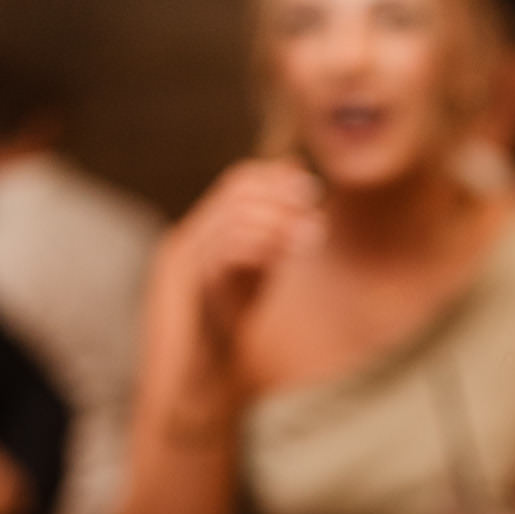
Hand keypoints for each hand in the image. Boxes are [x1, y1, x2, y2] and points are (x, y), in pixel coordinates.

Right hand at [178, 159, 323, 347]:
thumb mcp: (263, 252)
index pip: (241, 180)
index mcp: (213, 222)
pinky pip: (230, 253)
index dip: (276, 178)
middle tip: (314, 203)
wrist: (211, 346)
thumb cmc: (238, 296)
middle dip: (281, 195)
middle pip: (238, 193)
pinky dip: (264, 246)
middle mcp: (201, 232)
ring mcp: (199, 255)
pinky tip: (293, 250)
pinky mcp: (205, 281)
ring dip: (280, 220)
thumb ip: (277, 215)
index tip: (312, 189)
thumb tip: (296, 167)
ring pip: (236, 219)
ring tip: (313, 232)